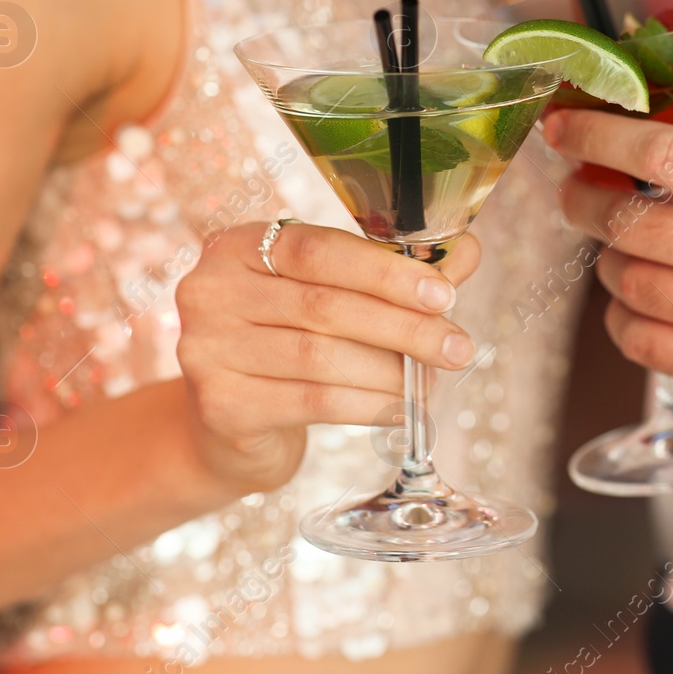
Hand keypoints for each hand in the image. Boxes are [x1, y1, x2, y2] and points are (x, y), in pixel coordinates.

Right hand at [175, 224, 479, 493]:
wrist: (228, 428)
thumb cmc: (288, 346)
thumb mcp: (333, 298)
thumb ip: (394, 275)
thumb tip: (465, 252)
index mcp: (238, 246)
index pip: (319, 249)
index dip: (386, 272)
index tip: (444, 295)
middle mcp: (210, 290)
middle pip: (324, 305)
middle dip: (404, 327)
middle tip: (456, 347)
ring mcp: (207, 348)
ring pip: (321, 356)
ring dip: (389, 371)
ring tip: (430, 383)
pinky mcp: (221, 404)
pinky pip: (312, 401)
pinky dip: (367, 406)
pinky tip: (399, 410)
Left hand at [543, 111, 672, 421]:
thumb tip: (658, 133)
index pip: (659, 154)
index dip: (597, 137)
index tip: (563, 128)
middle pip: (627, 224)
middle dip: (584, 202)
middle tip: (577, 193)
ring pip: (627, 284)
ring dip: (613, 261)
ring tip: (629, 250)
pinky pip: (641, 342)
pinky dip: (625, 316)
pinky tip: (640, 300)